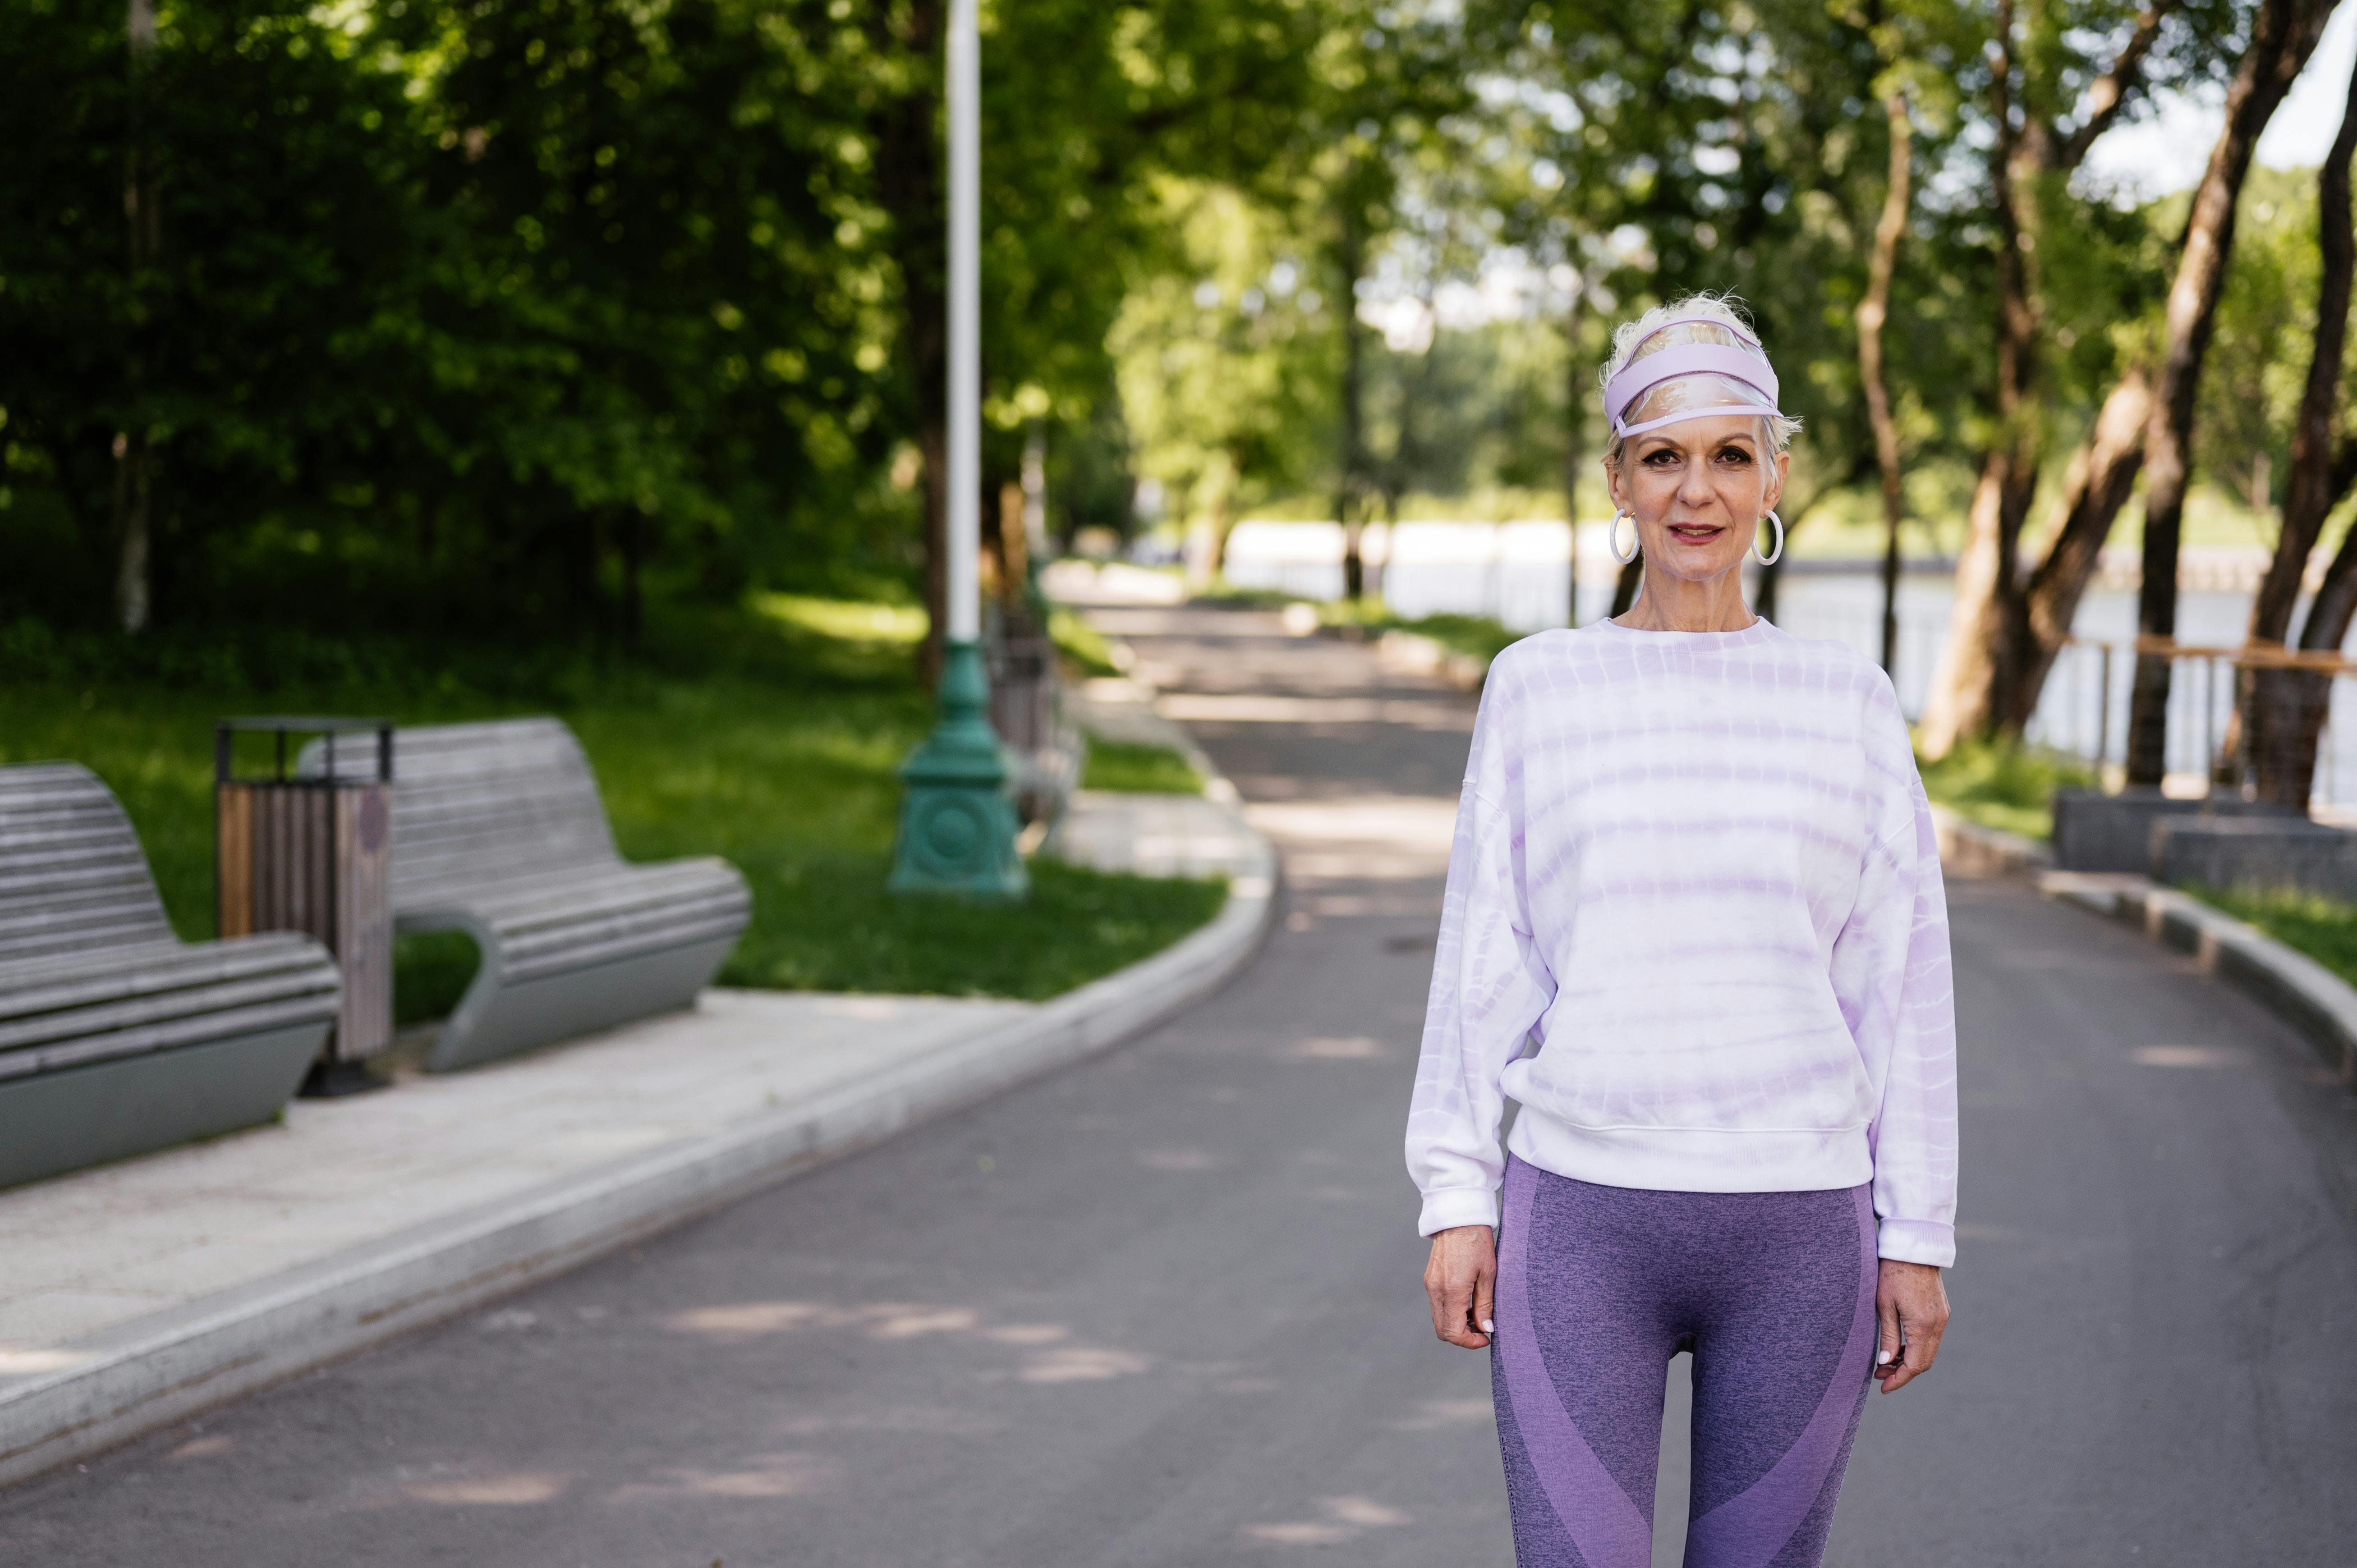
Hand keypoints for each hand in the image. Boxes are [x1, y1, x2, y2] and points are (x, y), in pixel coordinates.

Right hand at [1424, 1226, 1496, 1348]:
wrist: (1458, 1218)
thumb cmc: (1477, 1242)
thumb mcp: (1488, 1274)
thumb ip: (1485, 1304)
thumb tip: (1486, 1328)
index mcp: (1452, 1290)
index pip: (1453, 1332)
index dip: (1470, 1342)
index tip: (1485, 1337)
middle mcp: (1436, 1290)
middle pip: (1442, 1330)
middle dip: (1462, 1336)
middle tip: (1481, 1329)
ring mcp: (1430, 1285)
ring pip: (1439, 1319)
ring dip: (1456, 1324)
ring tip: (1476, 1314)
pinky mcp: (1429, 1279)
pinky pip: (1437, 1306)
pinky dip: (1450, 1312)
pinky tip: (1466, 1302)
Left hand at [1874, 1259, 1948, 1392]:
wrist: (1913, 1247)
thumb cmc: (1892, 1272)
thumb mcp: (1883, 1305)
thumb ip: (1888, 1336)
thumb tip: (1886, 1363)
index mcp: (1923, 1325)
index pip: (1915, 1365)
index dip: (1899, 1379)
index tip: (1883, 1388)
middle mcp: (1938, 1324)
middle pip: (1924, 1362)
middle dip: (1903, 1372)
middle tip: (1880, 1375)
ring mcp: (1942, 1317)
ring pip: (1928, 1351)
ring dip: (1909, 1360)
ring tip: (1886, 1362)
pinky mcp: (1941, 1310)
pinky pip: (1931, 1338)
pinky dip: (1916, 1347)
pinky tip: (1899, 1346)